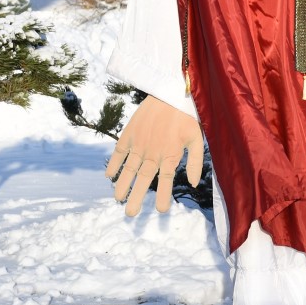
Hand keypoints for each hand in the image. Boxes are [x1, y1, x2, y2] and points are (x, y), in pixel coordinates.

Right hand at [107, 95, 203, 215]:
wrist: (169, 90)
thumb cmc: (186, 116)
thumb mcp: (196, 138)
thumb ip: (195, 161)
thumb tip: (193, 184)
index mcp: (169, 154)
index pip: (165, 181)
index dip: (162, 196)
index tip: (160, 210)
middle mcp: (152, 152)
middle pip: (143, 179)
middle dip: (136, 197)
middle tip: (130, 214)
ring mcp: (139, 143)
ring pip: (129, 168)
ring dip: (122, 184)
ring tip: (118, 199)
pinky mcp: (129, 133)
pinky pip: (119, 151)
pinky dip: (113, 163)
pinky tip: (109, 176)